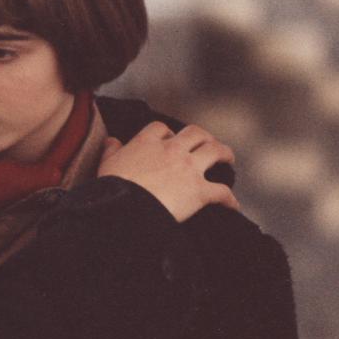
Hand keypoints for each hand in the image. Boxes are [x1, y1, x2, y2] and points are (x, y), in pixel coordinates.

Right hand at [97, 122, 239, 221]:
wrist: (125, 210)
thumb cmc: (112, 188)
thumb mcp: (106, 165)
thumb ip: (111, 150)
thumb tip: (112, 141)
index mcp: (148, 143)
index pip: (161, 128)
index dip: (167, 133)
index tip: (169, 139)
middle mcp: (172, 150)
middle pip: (195, 133)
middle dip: (203, 137)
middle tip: (207, 143)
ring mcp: (188, 170)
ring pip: (216, 152)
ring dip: (225, 154)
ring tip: (228, 159)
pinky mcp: (199, 192)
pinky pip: (221, 192)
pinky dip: (229, 199)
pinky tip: (232, 205)